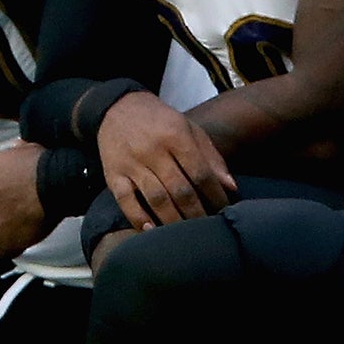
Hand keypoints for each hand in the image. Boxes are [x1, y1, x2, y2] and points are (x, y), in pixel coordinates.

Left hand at [0, 142, 53, 259]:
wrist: (54, 183)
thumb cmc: (42, 163)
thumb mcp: (25, 147)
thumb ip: (15, 152)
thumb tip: (17, 149)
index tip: (12, 190)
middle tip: (19, 207)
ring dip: (1, 229)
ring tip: (20, 227)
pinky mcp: (2, 240)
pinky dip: (5, 250)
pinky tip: (15, 246)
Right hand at [95, 91, 235, 230]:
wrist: (117, 107)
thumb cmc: (159, 121)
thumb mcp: (189, 129)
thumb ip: (210, 157)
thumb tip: (230, 187)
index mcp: (175, 136)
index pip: (200, 173)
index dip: (215, 195)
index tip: (224, 210)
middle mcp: (153, 150)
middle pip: (180, 190)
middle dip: (197, 213)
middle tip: (207, 228)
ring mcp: (131, 164)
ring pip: (156, 198)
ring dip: (173, 220)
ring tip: (185, 235)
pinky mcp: (113, 174)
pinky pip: (125, 201)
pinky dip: (138, 217)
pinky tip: (150, 230)